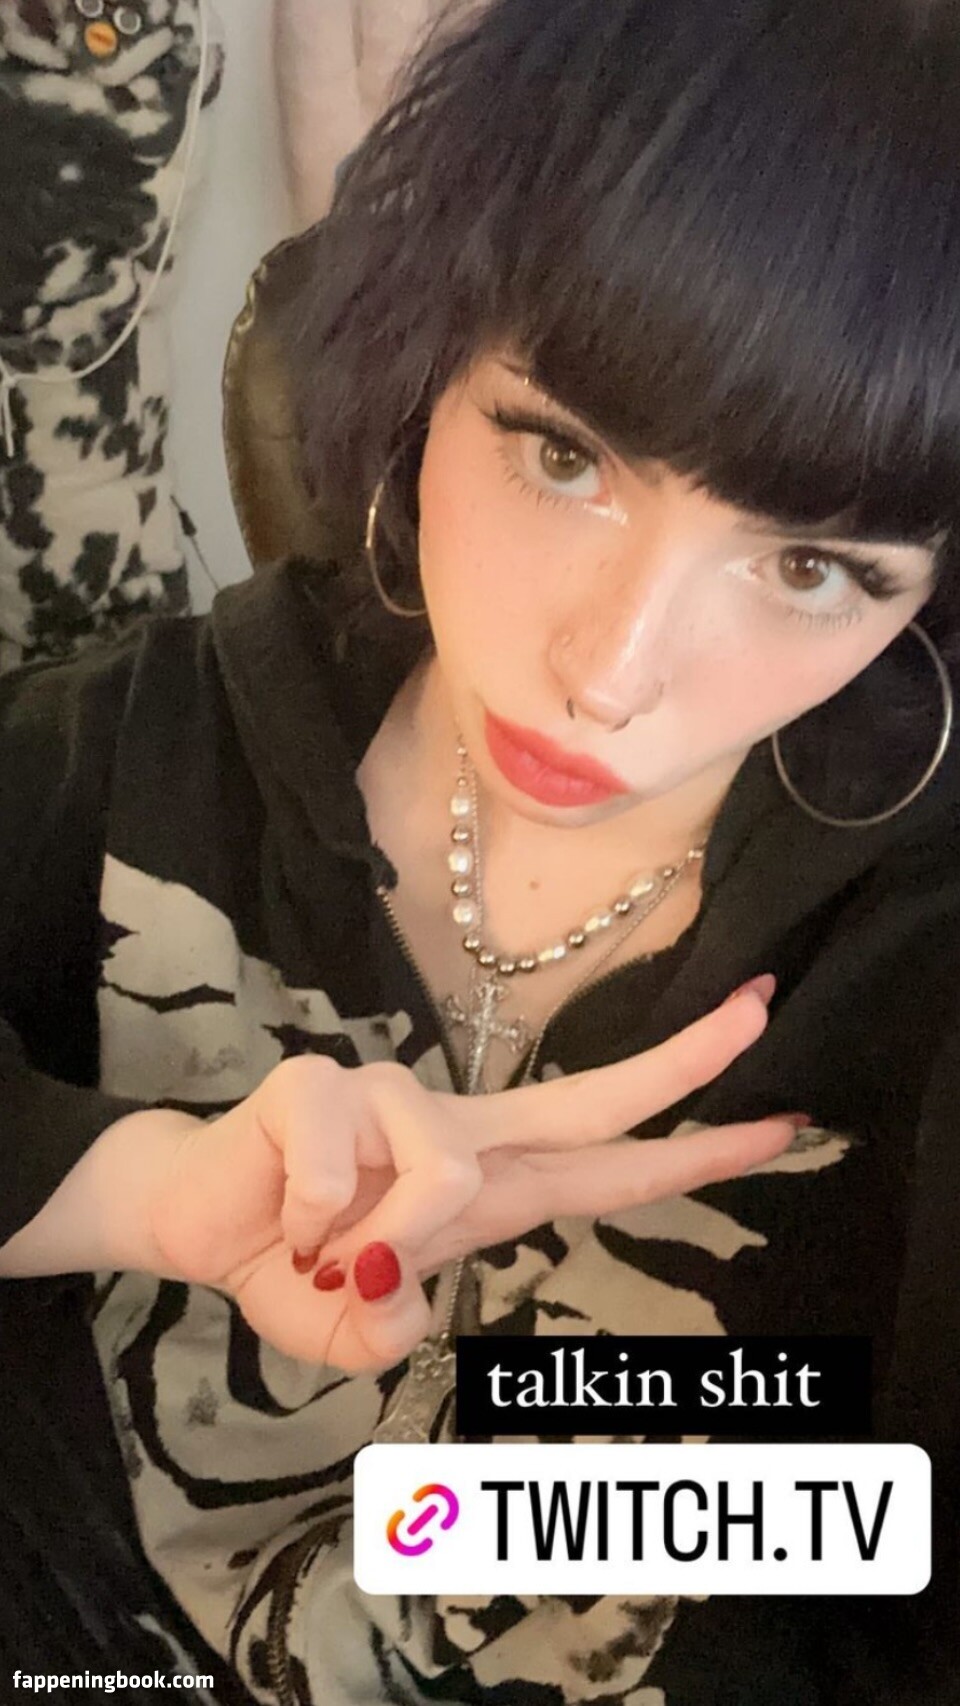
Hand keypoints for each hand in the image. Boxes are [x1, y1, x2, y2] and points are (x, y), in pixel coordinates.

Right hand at [148, 979, 796, 1371]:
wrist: (192, 1222)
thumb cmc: (292, 1266)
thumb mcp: (352, 1332)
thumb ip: (387, 1330)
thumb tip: (394, 1282)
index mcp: (489, 1187)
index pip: (609, 1166)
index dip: (693, 1152)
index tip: (779, 1125)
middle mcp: (457, 1130)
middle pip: (588, 1096)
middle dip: (681, 1060)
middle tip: (761, 1007)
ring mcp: (391, 1097)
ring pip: (450, 1174)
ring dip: (390, 1241)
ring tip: (328, 1254)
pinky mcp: (319, 1084)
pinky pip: (339, 1170)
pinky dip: (313, 1227)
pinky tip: (289, 1223)